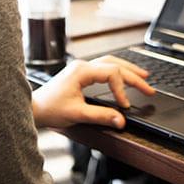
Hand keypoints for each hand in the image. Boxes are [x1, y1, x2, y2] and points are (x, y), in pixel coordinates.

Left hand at [31, 55, 154, 129]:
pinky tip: (124, 76)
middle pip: (114, 65)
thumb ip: (101, 116)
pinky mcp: (80, 74)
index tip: (125, 105)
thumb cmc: (50, 109)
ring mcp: (81, 68)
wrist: (34, 108)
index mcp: (82, 71)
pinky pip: (103, 67)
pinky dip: (117, 71)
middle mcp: (83, 66)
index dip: (122, 89)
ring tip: (143, 77)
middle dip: (133, 76)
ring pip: (110, 63)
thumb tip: (121, 120)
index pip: (111, 73)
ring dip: (127, 70)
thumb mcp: (77, 114)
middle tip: (149, 87)